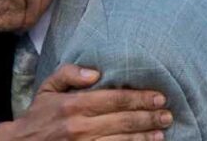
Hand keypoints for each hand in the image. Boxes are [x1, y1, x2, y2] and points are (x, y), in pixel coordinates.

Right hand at [0, 64, 172, 139]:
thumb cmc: (38, 115)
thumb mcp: (48, 88)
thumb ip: (70, 74)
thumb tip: (96, 73)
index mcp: (74, 105)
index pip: (115, 99)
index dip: (139, 98)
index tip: (159, 96)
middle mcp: (80, 127)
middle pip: (123, 120)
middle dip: (149, 117)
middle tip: (167, 115)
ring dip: (145, 138)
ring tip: (162, 133)